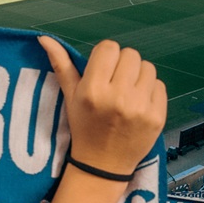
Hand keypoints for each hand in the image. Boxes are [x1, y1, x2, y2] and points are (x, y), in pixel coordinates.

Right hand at [38, 37, 164, 177]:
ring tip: (128, 94)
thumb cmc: (84, 127)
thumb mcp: (70, 97)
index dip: (106, 57)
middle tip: (116, 83)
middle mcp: (117, 96)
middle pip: (131, 54)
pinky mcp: (157, 116)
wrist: (103, 165)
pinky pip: (159, 86)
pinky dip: (150, 92)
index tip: (102, 72)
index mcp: (93, 89)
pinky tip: (139, 105)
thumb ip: (61, 65)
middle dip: (123, 66)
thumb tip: (44, 37)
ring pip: (148, 67)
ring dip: (138, 77)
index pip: (109, 47)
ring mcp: (140, 107)